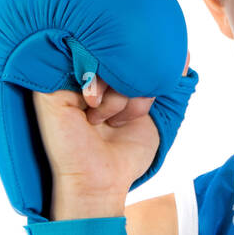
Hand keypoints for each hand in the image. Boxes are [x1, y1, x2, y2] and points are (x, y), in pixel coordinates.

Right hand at [32, 51, 190, 208]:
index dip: (147, 77)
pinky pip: (84, 65)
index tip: (144, 106)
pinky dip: (100, 94)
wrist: (102, 183)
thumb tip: (185, 53)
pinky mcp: (48, 83)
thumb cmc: (124, 153)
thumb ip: (163, 81)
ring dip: (120, 95)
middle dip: (136, 86)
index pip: (131, 54)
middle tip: (127, 117)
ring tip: (109, 121)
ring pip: (105, 56)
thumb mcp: (153, 113)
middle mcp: (81, 71)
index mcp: (102, 76)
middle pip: (120, 52)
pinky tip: (93, 116)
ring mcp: (63, 74)